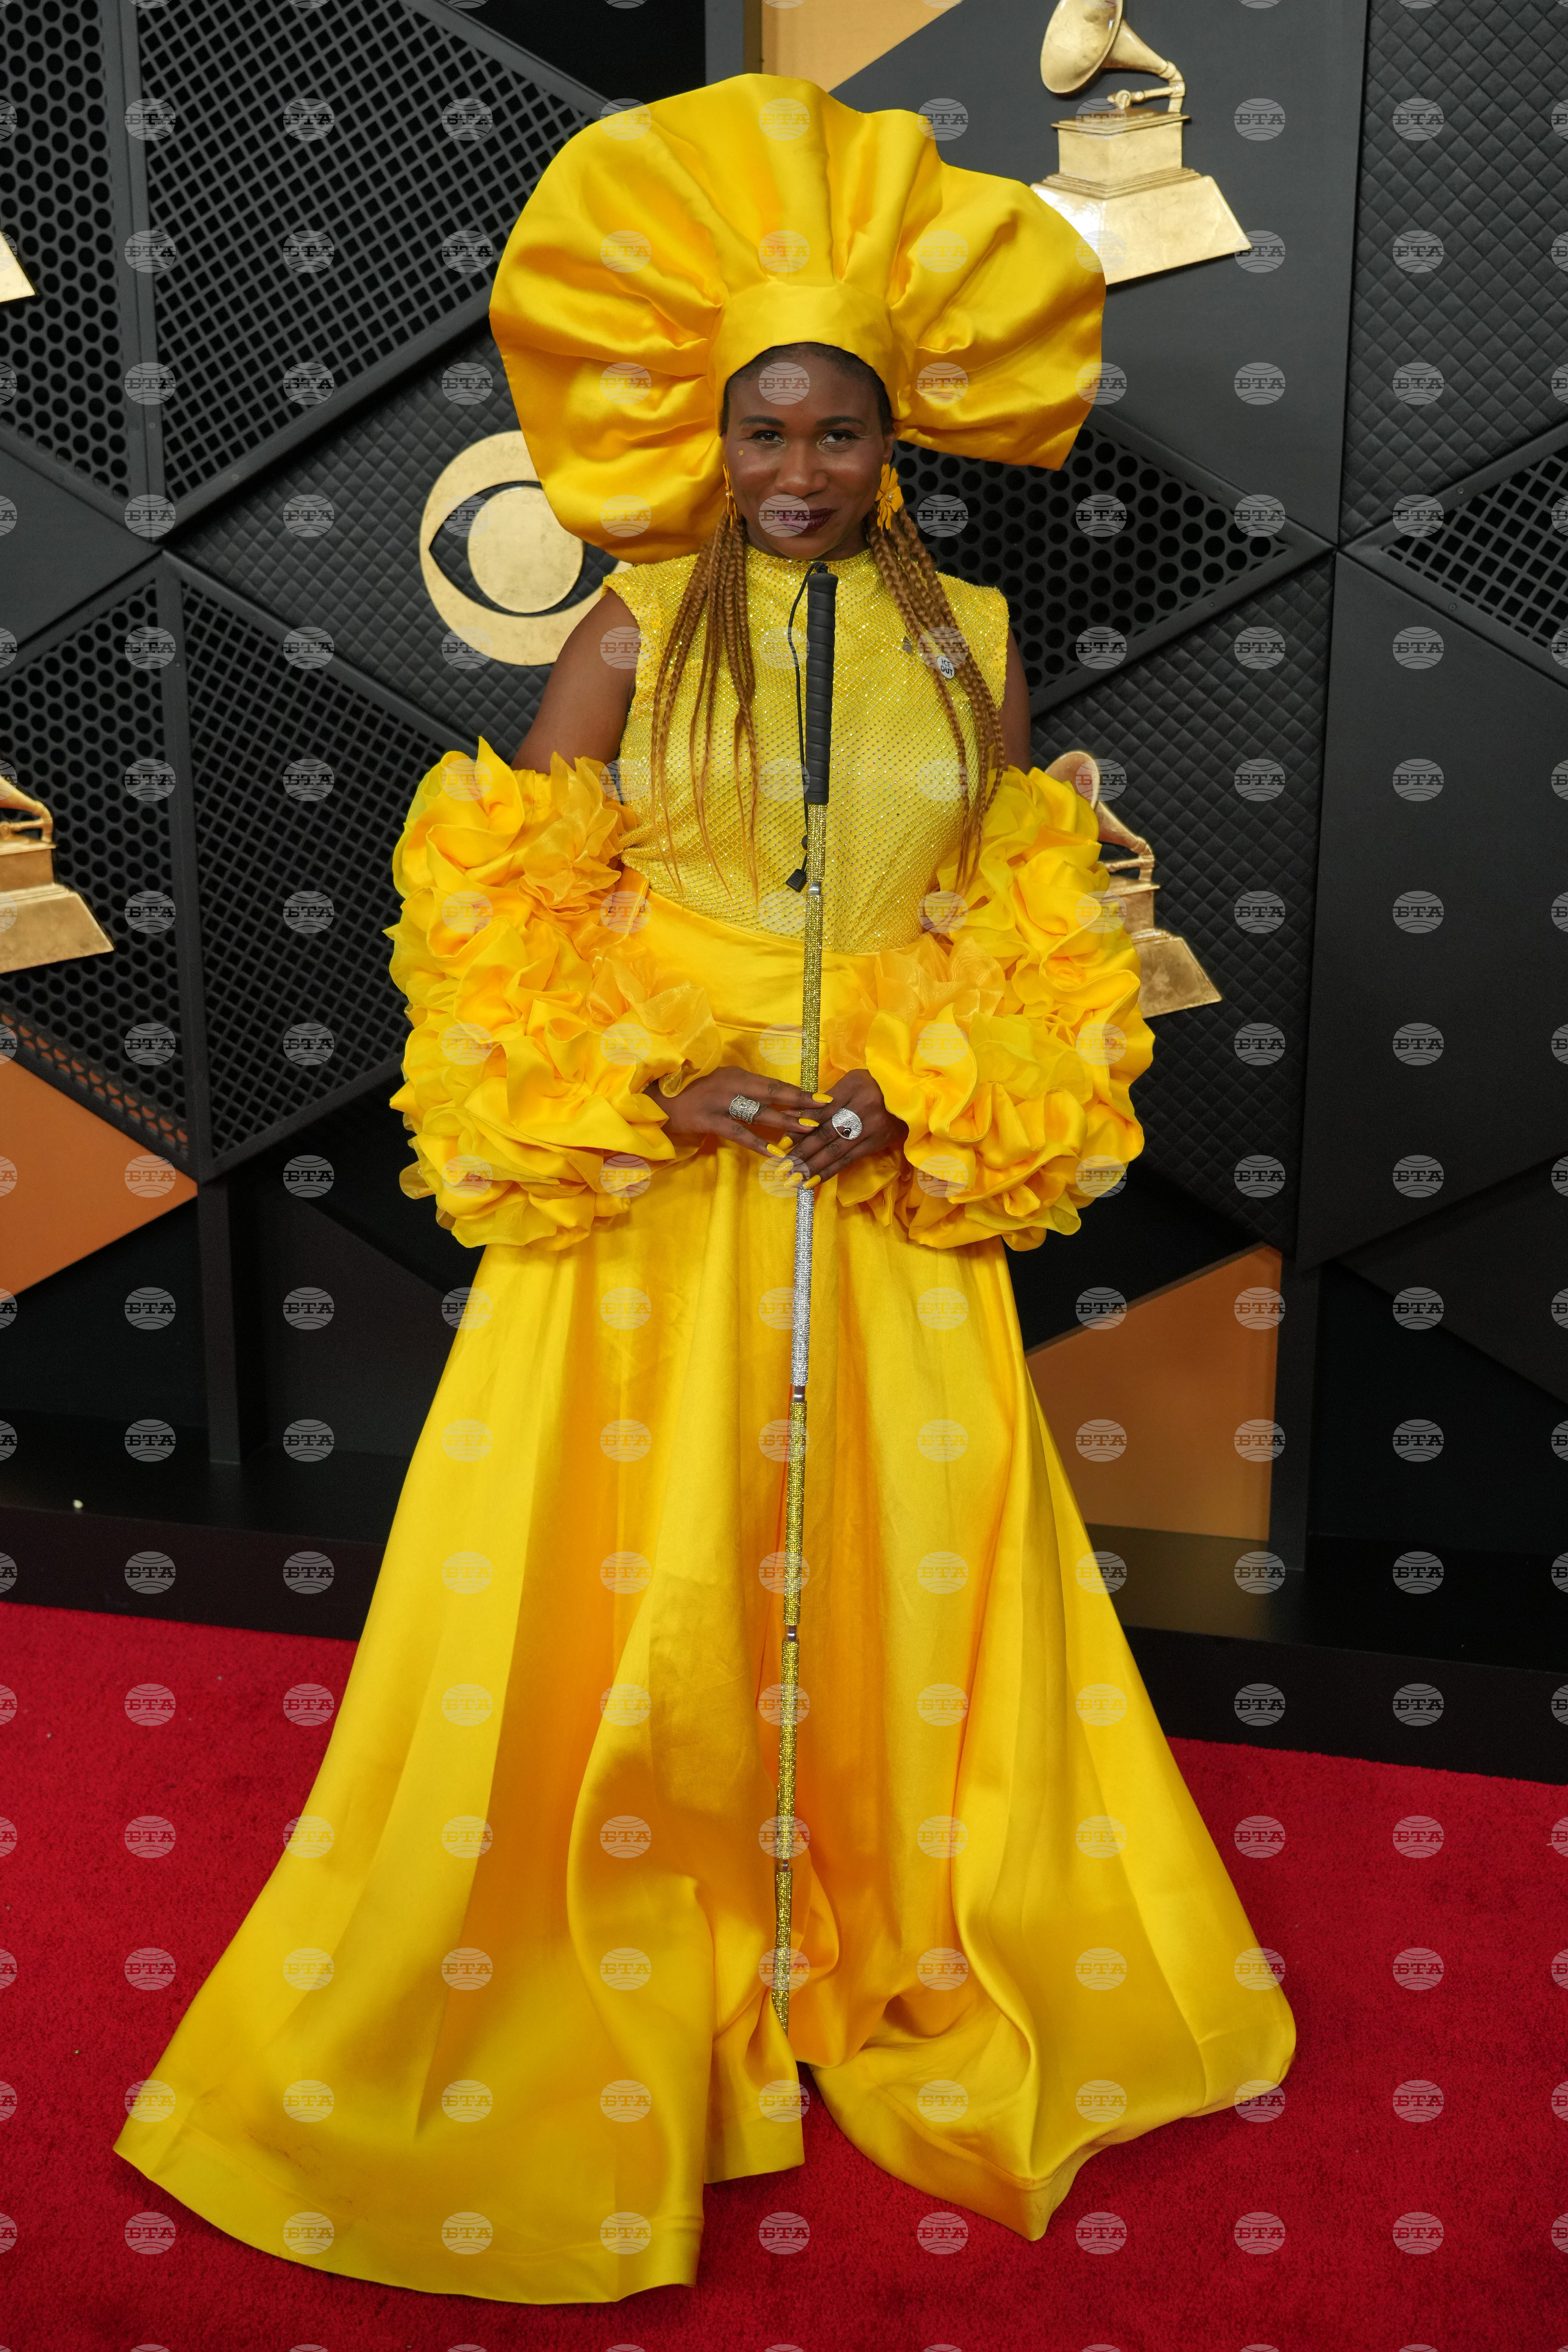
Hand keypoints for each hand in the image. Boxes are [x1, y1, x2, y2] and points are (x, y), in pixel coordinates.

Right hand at [656, 1067, 818, 1159]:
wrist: (657, 1103)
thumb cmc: (693, 1096)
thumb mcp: (722, 1087)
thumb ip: (746, 1092)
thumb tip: (778, 1103)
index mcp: (736, 1075)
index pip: (774, 1084)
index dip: (799, 1091)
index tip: (823, 1097)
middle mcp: (730, 1084)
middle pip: (772, 1093)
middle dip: (800, 1102)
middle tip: (825, 1109)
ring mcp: (719, 1101)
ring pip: (759, 1112)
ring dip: (785, 1121)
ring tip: (808, 1129)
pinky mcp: (708, 1119)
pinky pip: (738, 1133)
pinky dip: (758, 1144)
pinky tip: (776, 1153)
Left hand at [785, 1070, 905, 1187]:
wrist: (912, 1094)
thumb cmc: (876, 1083)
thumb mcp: (851, 1081)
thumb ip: (826, 1099)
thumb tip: (795, 1116)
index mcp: (853, 1088)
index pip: (821, 1112)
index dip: (800, 1128)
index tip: (782, 1143)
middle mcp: (861, 1109)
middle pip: (826, 1134)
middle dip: (802, 1152)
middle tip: (781, 1166)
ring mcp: (870, 1129)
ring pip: (836, 1151)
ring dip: (812, 1167)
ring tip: (792, 1178)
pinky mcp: (877, 1143)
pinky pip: (849, 1160)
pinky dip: (829, 1171)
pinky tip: (813, 1181)